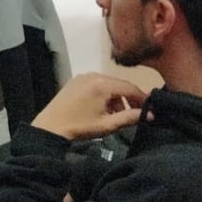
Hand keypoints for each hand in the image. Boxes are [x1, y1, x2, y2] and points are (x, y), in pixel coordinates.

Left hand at [31, 73, 148, 141]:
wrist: (50, 127)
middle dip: (129, 98)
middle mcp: (94, 75)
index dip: (142, 98)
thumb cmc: (80, 127)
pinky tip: (103, 108)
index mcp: (102, 84)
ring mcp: (84, 76)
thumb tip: (150, 114)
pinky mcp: (76, 80)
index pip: (130, 88)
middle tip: (135, 113)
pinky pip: (97, 83)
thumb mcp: (107, 125)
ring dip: (116, 97)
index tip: (150, 108)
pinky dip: (104, 94)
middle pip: (120, 84)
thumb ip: (130, 118)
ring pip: (109, 84)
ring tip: (117, 114)